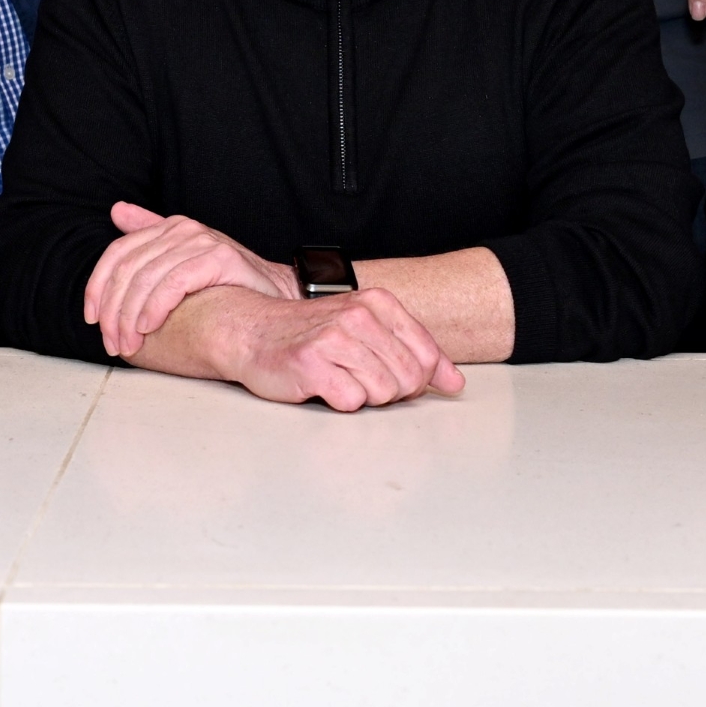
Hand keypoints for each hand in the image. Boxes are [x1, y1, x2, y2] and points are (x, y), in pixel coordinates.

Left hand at [84, 202, 293, 358]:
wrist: (272, 293)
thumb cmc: (224, 283)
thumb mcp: (182, 259)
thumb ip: (149, 233)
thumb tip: (117, 211)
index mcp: (167, 228)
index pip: (117, 253)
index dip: (98, 286)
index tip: (92, 318)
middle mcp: (182, 229)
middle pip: (129, 269)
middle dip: (114, 310)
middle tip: (111, 342)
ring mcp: (202, 240)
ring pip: (147, 279)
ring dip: (131, 317)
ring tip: (129, 343)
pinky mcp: (220, 257)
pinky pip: (175, 283)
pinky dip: (156, 307)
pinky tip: (149, 326)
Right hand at [187, 286, 464, 411]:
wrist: (250, 330)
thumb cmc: (312, 335)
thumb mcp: (369, 331)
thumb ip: (416, 354)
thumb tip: (455, 383)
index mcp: (378, 303)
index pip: (427, 357)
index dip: (415, 379)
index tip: (390, 376)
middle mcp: (358, 316)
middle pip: (408, 380)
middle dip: (388, 391)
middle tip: (357, 378)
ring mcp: (334, 339)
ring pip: (383, 393)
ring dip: (361, 396)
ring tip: (338, 378)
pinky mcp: (311, 365)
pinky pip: (350, 402)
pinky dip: (337, 402)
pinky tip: (321, 384)